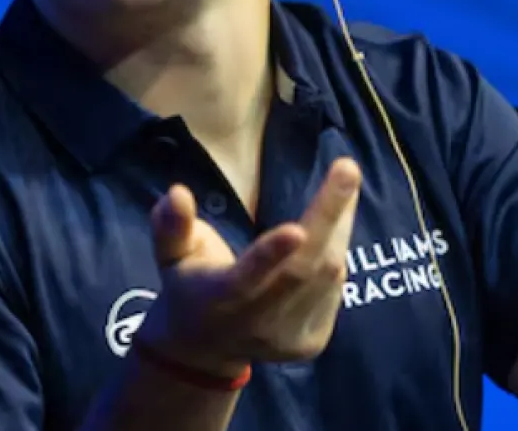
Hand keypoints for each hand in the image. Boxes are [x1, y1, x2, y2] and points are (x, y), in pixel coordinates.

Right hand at [135, 157, 361, 375]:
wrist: (205, 348)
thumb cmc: (188, 285)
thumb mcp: (170, 255)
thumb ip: (171, 225)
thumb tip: (178, 192)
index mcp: (219, 298)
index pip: (246, 279)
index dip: (270, 256)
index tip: (295, 228)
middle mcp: (258, 322)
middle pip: (302, 270)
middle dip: (328, 217)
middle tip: (347, 169)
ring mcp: (289, 336)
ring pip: (327, 277)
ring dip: (340, 226)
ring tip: (345, 180)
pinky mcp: (312, 341)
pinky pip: (335, 289)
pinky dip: (338, 250)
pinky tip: (334, 225)